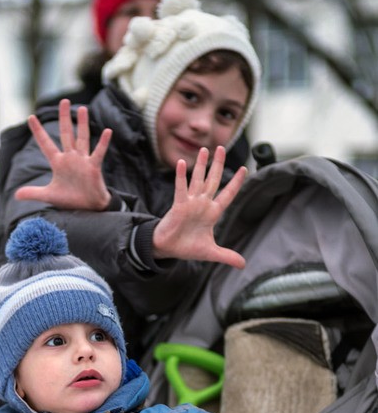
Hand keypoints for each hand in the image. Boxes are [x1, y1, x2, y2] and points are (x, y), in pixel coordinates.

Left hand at [14, 98, 111, 210]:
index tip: (31, 117)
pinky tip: (107, 131)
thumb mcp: (49, 195)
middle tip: (64, 101)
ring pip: (82, 138)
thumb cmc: (70, 199)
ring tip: (82, 109)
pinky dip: (103, 143)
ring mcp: (83, 161)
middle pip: (66, 134)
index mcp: (58, 162)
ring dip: (82, 124)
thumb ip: (33, 193)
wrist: (88, 208)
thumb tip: (15, 195)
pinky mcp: (93, 167)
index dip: (38, 131)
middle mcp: (70, 158)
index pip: (46, 144)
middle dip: (64, 118)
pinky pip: (98, 153)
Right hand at [153, 146, 246, 268]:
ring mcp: (190, 203)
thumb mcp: (211, 252)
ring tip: (204, 150)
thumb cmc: (187, 247)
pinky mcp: (178, 206)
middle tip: (221, 147)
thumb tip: (243, 264)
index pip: (227, 194)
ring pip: (197, 180)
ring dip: (201, 165)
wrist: (168, 249)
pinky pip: (180, 188)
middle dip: (217, 165)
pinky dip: (180, 176)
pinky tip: (181, 163)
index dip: (235, 183)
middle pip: (213, 180)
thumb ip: (227, 256)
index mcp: (212, 213)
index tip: (243, 169)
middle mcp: (202, 204)